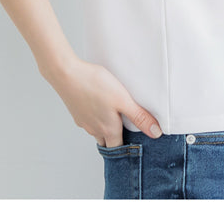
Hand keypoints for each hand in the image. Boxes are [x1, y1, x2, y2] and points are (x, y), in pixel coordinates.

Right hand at [42, 56, 162, 147]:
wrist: (66, 74)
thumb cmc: (96, 85)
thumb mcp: (123, 99)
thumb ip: (139, 117)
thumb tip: (156, 134)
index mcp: (108, 129)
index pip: (118, 149)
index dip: (127, 149)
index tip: (136, 144)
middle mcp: (94, 129)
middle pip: (108, 142)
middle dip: (117, 140)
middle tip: (128, 131)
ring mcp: (83, 121)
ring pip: (97, 131)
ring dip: (106, 128)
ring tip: (116, 116)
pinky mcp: (77, 111)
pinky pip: (89, 120)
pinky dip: (96, 117)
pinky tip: (100, 104)